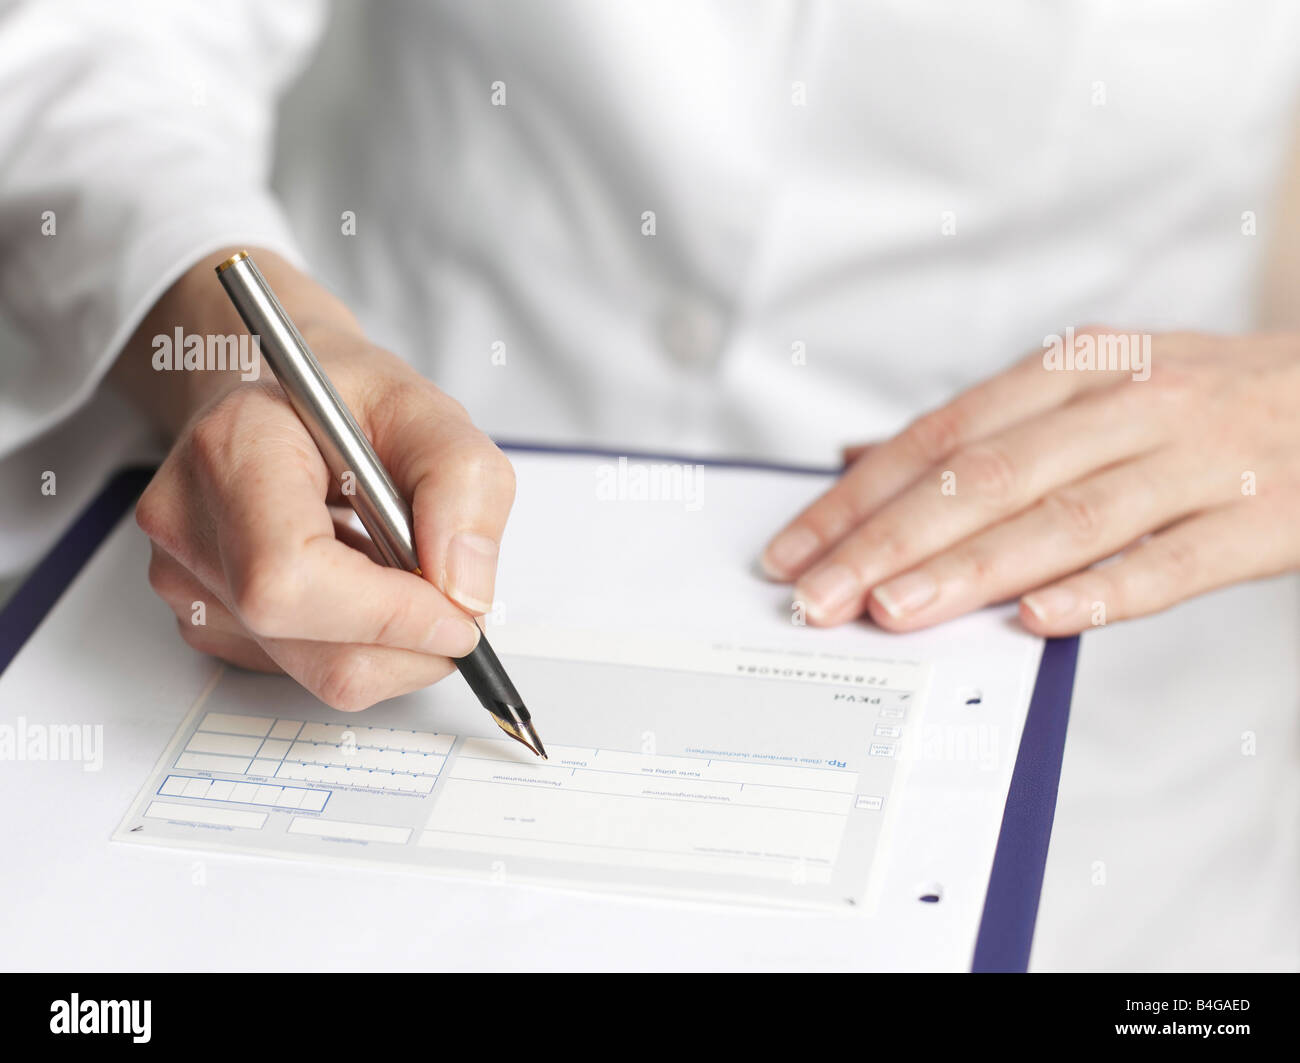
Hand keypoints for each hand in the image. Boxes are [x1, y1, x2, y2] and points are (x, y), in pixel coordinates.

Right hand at [117, 250, 514, 709]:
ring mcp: (186, 580)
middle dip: (407, 641)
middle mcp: (189, 521)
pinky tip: (361, 582)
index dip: (387, 614)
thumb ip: (464, 485)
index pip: (291, 575)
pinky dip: (362, 645)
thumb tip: (465, 591)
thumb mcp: (428, 410)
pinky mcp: (205, 621)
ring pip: (316, 672)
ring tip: (398, 569)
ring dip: (391, 644)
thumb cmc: (346, 398)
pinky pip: (307, 671)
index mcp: (233, 448)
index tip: (460, 615)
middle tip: (454, 600)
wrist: (281, 398)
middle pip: (304, 640)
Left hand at [760, 328, 1299, 634]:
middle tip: (816, 597)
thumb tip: (855, 456)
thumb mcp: (1086, 388)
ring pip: (1064, 518)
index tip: (792, 550)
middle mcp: (1125, 403)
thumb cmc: (1194, 402)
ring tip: (892, 611)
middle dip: (888, 541)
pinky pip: (1172, 560)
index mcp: (1072, 368)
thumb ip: (978, 428)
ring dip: (970, 569)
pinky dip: (1103, 592)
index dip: (858, 497)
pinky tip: (1036, 621)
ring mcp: (1194, 459)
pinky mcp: (1259, 518)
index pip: (940, 437)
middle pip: (986, 477)